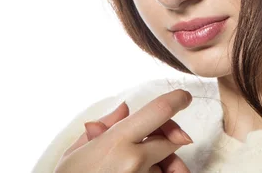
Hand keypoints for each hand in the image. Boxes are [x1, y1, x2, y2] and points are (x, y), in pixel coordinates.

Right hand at [53, 89, 193, 172]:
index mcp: (117, 141)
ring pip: (171, 164)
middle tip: (155, 137)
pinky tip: (146, 172)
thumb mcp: (77, 151)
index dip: (177, 99)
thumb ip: (104, 127)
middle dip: (169, 134)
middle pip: (173, 138)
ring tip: (148, 162)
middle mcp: (135, 160)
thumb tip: (125, 109)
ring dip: (165, 161)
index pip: (159, 110)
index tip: (184, 97)